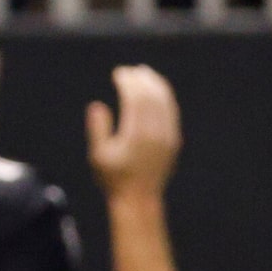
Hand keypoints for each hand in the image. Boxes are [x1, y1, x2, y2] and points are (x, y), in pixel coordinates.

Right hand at [88, 65, 180, 199]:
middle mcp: (155, 132)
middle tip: (129, 70)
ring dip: (154, 83)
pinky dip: (164, 96)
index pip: (135, 98)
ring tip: (143, 73)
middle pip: (151, 95)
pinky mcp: (173, 140)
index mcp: (136, 134)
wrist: (139, 200)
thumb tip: (97, 105)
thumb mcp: (98, 156)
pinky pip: (171, 111)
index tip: (118, 73)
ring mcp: (167, 136)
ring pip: (164, 101)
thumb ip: (98, 129)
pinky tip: (156, 90)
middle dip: (140, 79)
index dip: (127, 82)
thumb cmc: (114, 178)